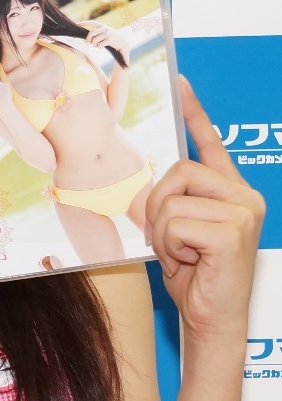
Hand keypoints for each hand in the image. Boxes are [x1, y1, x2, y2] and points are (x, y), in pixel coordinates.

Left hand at [80, 20, 130, 61]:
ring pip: (94, 41)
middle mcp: (105, 28)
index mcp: (103, 26)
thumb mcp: (105, 34)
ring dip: (94, 45)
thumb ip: (97, 34)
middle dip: (88, 40)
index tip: (78, 24)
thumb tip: (87, 37)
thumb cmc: (111, 39)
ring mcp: (108, 34)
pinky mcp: (110, 39)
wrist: (123, 43)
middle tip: (90, 43)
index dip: (85, 23)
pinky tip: (102, 47)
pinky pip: (99, 45)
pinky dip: (99, 47)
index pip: (92, 23)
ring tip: (97, 45)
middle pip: (90, 34)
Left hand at [144, 77, 264, 339]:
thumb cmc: (196, 276)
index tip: (180, 81)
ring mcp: (243, 212)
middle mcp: (244, 196)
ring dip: (162, 234)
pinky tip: (188, 263)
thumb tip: (156, 180)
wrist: (212, 319)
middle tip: (168, 240)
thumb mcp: (180, 231)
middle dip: (157, 207)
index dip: (195, 113)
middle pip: (178, 172)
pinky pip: (175, 224)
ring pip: (171, 202)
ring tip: (181, 255)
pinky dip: (169, 247)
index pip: (210, 144)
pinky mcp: (232, 232)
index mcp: (232, 191)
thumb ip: (177, 200)